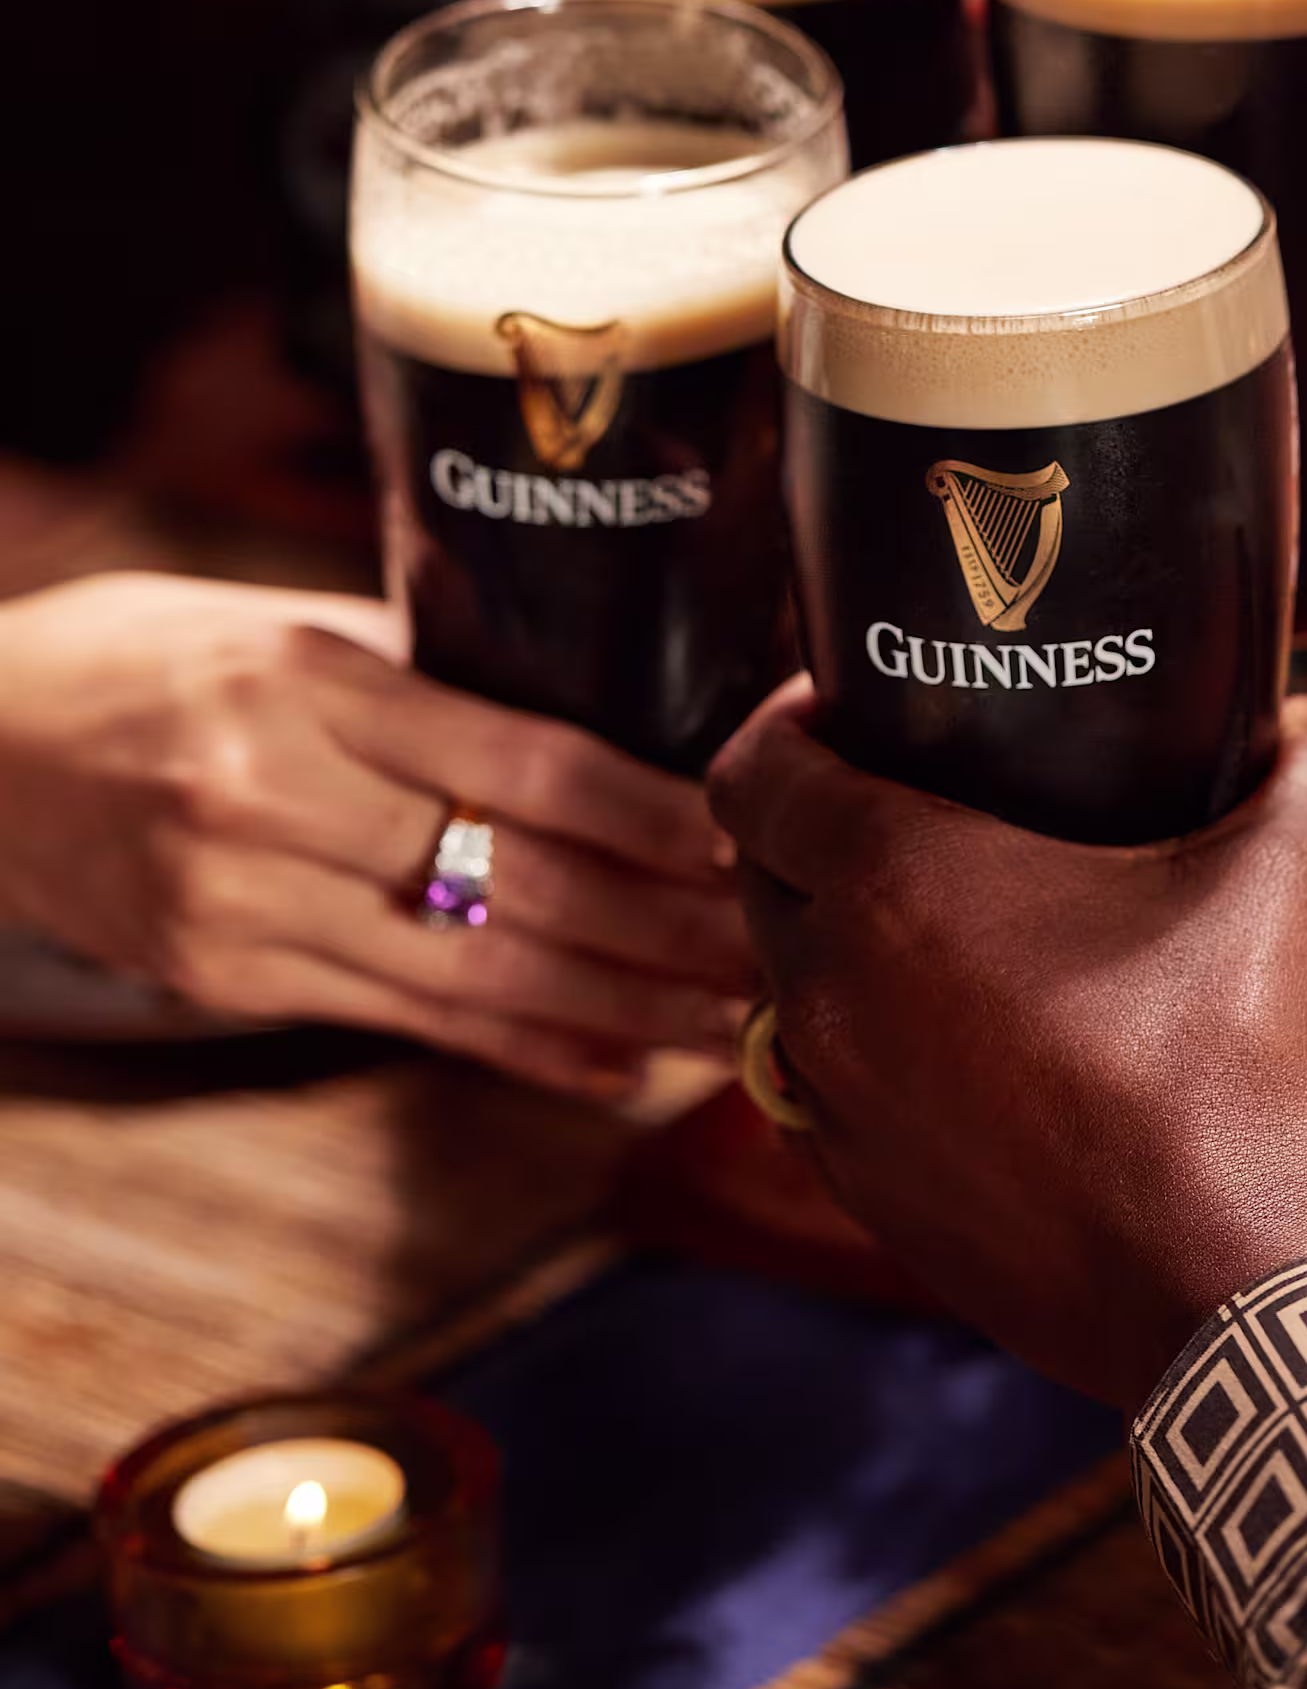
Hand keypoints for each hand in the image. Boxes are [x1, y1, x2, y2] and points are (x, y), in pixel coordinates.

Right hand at [0, 573, 753, 1096]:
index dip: (656, 815)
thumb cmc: (142, 659)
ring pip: (476, 974)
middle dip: (670, 928)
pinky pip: (404, 1021)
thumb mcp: (276, 623)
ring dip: (623, 1009)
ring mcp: (243, 906)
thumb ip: (424, 668)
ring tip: (731, 1025)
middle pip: (521, 882)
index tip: (757, 834)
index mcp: (306, 684)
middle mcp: (274, 801)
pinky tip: (614, 1065)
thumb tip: (598, 696)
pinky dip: (520, 1046)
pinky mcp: (225, 980)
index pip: (525, 761)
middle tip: (782, 950)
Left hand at [708, 689, 1306, 1412]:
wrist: (1241, 1309)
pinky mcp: (873, 1204)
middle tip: (917, 799)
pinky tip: (972, 1049)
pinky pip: (830, 1098)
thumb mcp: (1298, 889)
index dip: (787, 717)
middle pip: (760, 875)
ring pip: (790, 992)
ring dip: (841, 949)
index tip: (853, 702)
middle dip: (814, 828)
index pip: (754, 771)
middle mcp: (833, 996)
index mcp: (896, 886)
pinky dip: (873, 1058)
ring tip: (948, 927)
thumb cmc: (1245, 1086)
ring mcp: (842, 1113)